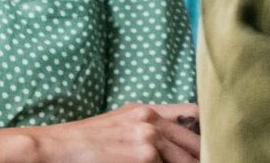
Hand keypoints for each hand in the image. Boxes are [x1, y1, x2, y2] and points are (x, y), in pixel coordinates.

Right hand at [18, 103, 200, 162]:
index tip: (211, 147)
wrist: (52, 149)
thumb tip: (171, 146)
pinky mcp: (144, 159)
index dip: (205, 135)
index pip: (195, 116)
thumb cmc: (81, 143)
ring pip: (185, 160)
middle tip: (217, 159)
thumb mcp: (119, 123)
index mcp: (148, 111)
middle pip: (196, 143)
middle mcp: (152, 122)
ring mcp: (149, 141)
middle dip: (203, 156)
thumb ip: (146, 127)